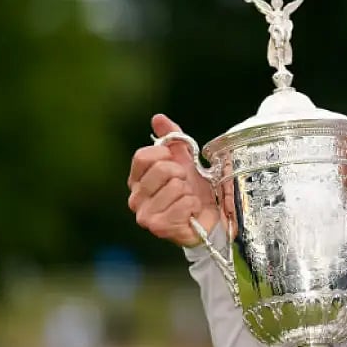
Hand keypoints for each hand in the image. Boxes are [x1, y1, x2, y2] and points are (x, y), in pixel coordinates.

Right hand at [127, 114, 218, 246]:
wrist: (210, 221)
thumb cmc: (195, 192)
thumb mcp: (185, 161)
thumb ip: (172, 138)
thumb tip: (158, 118)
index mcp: (137, 180)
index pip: (143, 156)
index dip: (164, 155)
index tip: (176, 163)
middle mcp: (135, 198)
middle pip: (160, 169)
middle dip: (181, 174)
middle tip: (185, 185)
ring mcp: (145, 215)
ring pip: (175, 186)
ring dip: (190, 191)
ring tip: (188, 200)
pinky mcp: (159, 227)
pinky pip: (184, 203)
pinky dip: (193, 205)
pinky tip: (190, 212)